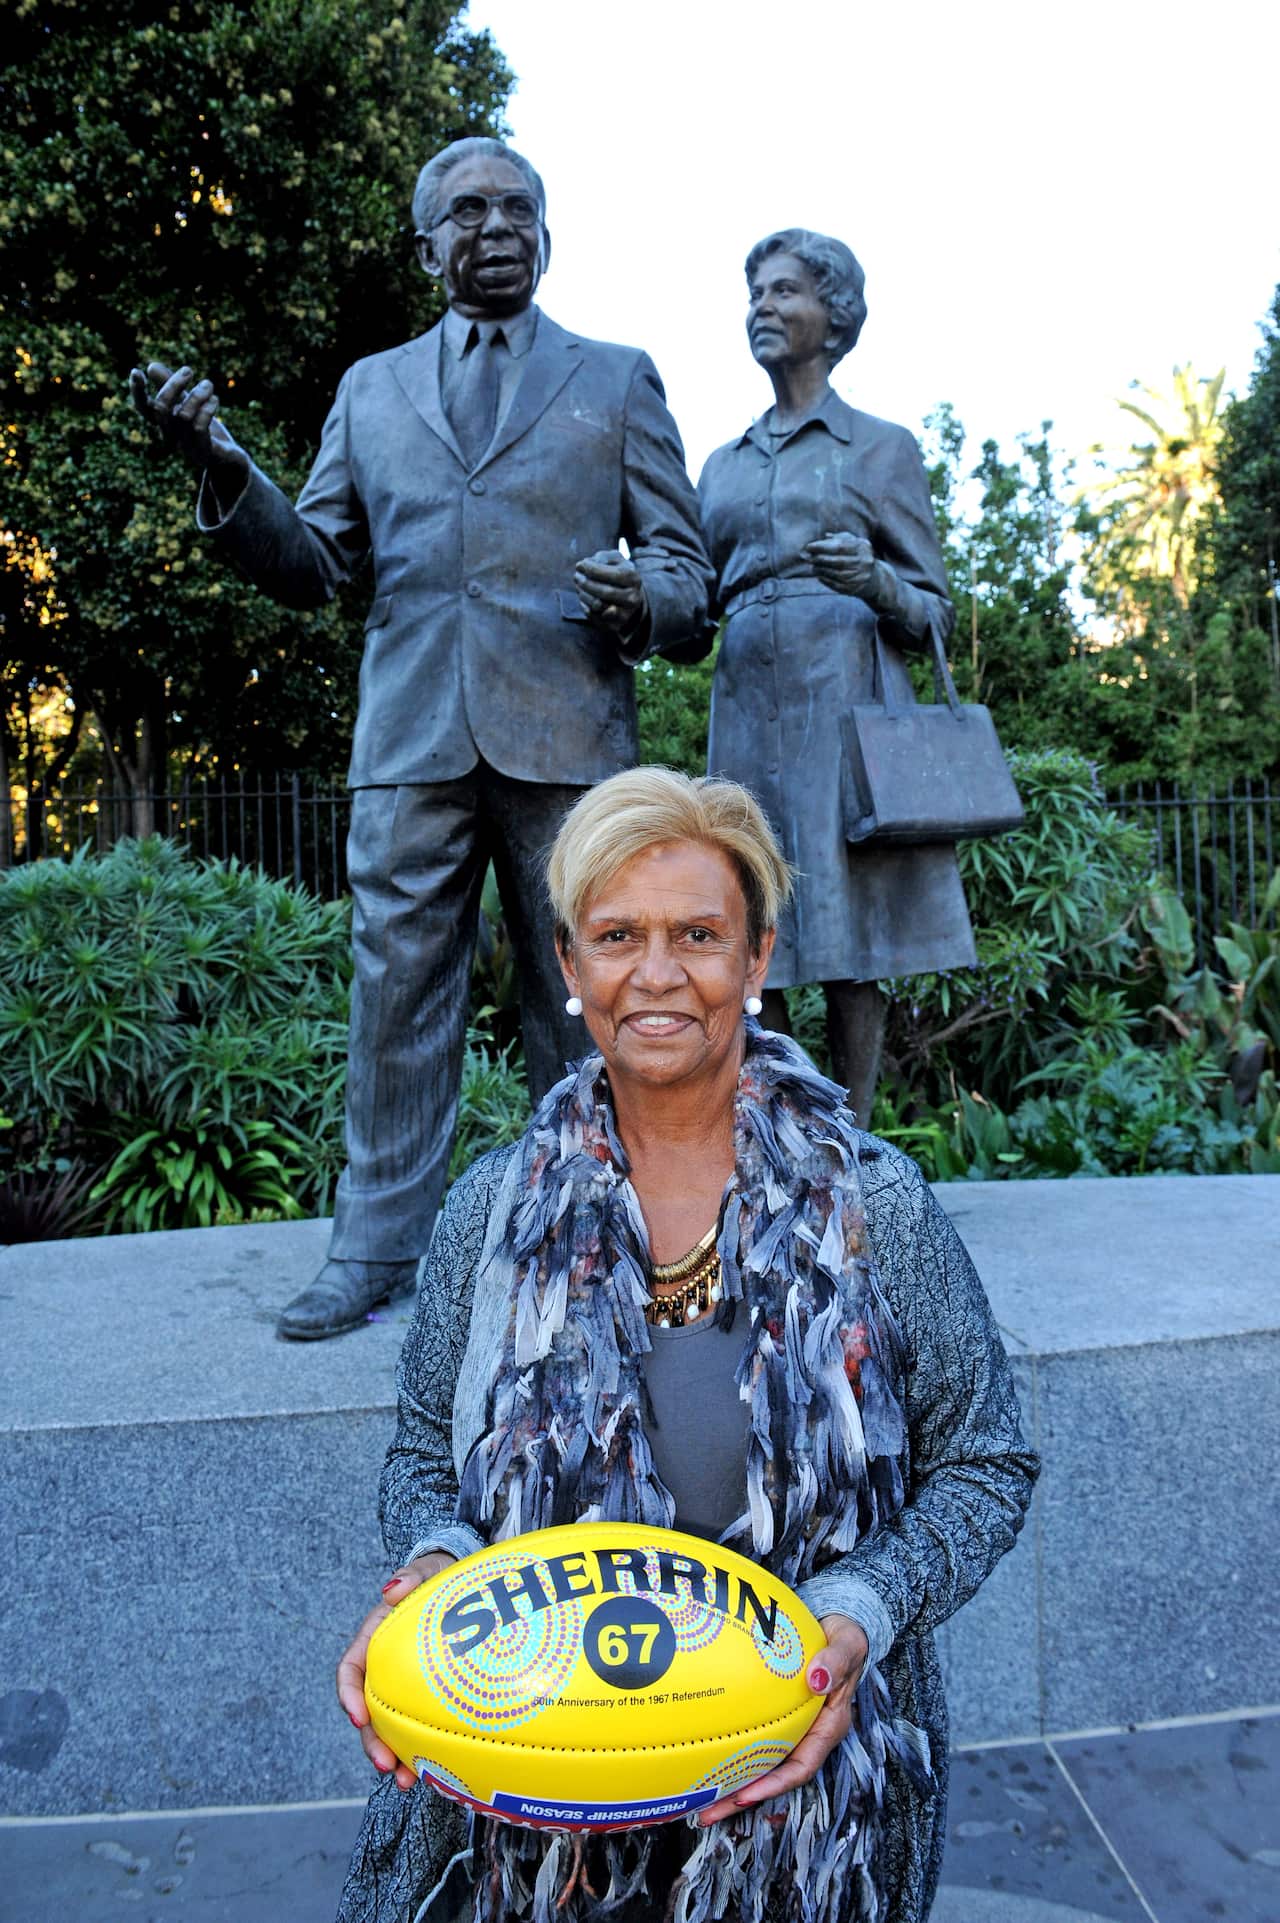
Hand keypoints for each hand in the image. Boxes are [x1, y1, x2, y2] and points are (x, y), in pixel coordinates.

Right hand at [128, 360, 246, 480]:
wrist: (228, 460)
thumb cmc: (206, 430)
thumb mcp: (189, 405)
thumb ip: (173, 387)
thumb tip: (151, 366)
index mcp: (164, 424)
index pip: (143, 409)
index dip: (137, 392)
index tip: (136, 370)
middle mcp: (171, 436)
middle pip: (161, 409)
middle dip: (173, 384)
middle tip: (188, 371)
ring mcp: (186, 446)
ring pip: (182, 416)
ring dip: (196, 395)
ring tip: (208, 385)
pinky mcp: (203, 452)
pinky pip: (199, 427)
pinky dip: (207, 408)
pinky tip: (215, 400)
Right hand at [337, 1551, 454, 1791]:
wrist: (463, 1590)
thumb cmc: (437, 1579)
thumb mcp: (425, 1574)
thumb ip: (409, 1578)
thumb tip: (391, 1590)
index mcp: (374, 1640)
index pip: (350, 1671)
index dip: (349, 1696)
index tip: (358, 1717)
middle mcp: (385, 1670)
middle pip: (368, 1712)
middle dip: (372, 1742)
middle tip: (387, 1766)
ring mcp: (404, 1688)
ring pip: (391, 1729)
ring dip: (395, 1758)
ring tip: (409, 1783)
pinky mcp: (427, 1699)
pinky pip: (419, 1729)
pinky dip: (423, 1752)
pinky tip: (437, 1773)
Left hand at [572, 549, 646, 635]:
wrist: (629, 600)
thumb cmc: (618, 575)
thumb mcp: (615, 560)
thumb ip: (603, 557)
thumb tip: (589, 564)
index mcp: (634, 580)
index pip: (614, 574)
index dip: (594, 569)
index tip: (580, 565)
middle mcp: (632, 599)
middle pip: (605, 592)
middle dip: (585, 582)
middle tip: (576, 576)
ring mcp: (624, 615)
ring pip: (597, 605)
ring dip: (582, 593)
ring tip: (579, 585)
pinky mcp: (614, 626)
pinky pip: (592, 616)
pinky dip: (584, 605)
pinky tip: (584, 597)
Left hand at [697, 1614, 868, 1825]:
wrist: (838, 1629)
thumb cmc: (844, 1639)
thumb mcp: (846, 1645)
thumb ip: (835, 1662)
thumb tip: (817, 1680)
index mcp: (828, 1727)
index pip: (801, 1767)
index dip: (774, 1785)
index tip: (744, 1795)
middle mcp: (808, 1735)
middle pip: (773, 1777)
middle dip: (741, 1798)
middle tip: (705, 1815)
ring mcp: (792, 1728)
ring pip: (760, 1764)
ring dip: (731, 1783)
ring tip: (696, 1801)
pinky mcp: (776, 1717)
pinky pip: (753, 1740)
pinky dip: (730, 1753)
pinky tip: (702, 1757)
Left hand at [803, 531, 880, 600]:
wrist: (874, 578)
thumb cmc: (858, 556)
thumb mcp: (852, 543)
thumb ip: (838, 538)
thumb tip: (823, 538)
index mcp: (863, 547)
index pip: (839, 546)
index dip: (822, 546)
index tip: (809, 547)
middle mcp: (864, 562)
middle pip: (838, 561)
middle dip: (820, 559)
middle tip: (809, 557)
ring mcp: (860, 576)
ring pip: (836, 573)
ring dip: (821, 570)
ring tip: (813, 566)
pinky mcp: (855, 588)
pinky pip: (837, 584)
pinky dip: (826, 580)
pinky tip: (819, 575)